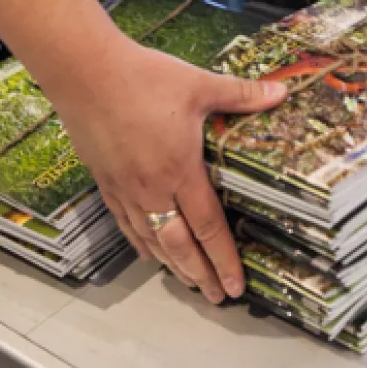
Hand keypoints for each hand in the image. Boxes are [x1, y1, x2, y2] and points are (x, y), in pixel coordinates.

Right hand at [43, 37, 286, 302]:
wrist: (84, 71)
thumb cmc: (143, 77)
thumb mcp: (199, 84)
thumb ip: (242, 94)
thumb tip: (282, 91)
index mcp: (180, 170)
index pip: (208, 226)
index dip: (224, 259)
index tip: (236, 285)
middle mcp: (151, 188)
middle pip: (179, 244)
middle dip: (200, 274)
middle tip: (217, 296)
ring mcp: (124, 187)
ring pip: (150, 239)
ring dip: (172, 265)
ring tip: (190, 282)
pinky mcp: (104, 180)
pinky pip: (125, 222)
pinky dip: (140, 242)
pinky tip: (149, 253)